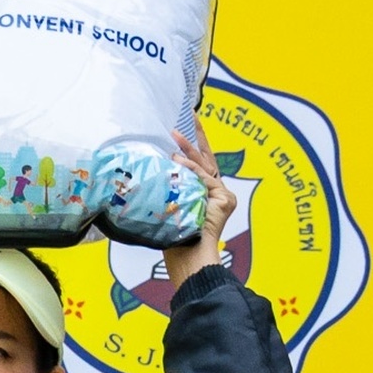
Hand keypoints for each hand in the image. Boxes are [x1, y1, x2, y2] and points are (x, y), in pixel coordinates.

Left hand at [156, 124, 228, 291]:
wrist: (186, 259)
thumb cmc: (172, 238)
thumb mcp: (166, 205)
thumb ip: (167, 187)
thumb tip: (146, 169)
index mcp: (200, 192)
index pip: (197, 163)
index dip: (191, 144)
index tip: (184, 125)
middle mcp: (214, 192)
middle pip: (206, 157)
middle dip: (197, 135)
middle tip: (190, 114)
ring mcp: (222, 195)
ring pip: (203, 166)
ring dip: (187, 149)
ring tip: (173, 136)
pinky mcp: (226, 200)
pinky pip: (205, 179)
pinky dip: (191, 170)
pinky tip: (178, 162)